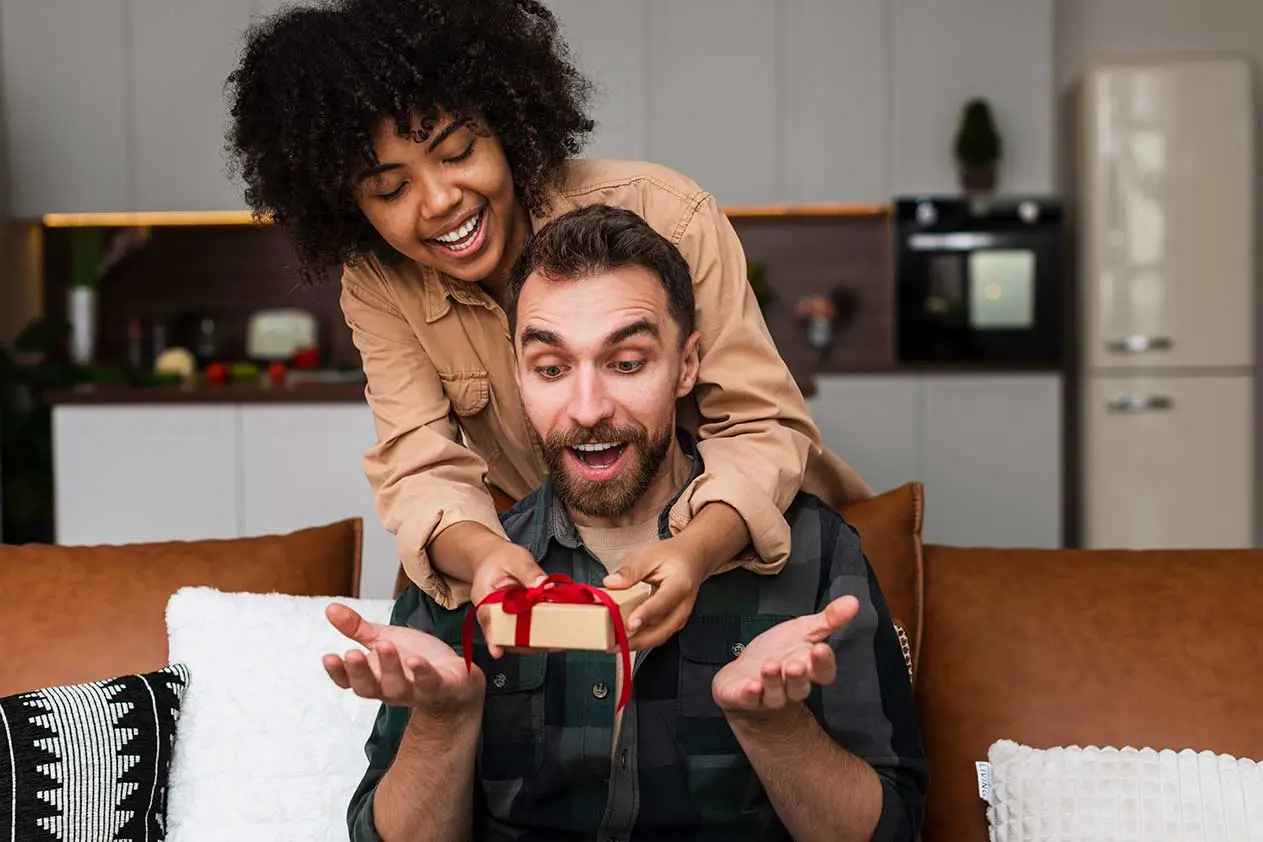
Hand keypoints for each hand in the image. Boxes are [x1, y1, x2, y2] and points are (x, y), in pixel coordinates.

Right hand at [322, 603, 484, 716]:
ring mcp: (417, 691)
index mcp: (375, 678)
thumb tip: (330, 608)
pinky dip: (423, 674)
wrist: (456, 679)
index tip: (328, 657)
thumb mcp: (384, 639)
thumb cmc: (416, 658)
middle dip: (360, 672)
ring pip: (398, 687)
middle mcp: (392, 689)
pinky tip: (415, 660)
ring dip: (389, 667)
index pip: (351, 681)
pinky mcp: (442, 687)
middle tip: (352, 654)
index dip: (339, 673)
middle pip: (370, 688)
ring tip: (384, 645)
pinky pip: (431, 684)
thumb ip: (358, 629)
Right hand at [469, 540, 548, 657]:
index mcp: (484, 597)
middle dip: (526, 643)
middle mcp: (492, 613)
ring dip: (536, 642)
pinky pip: (526, 631)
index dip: (492, 637)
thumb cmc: (501, 558)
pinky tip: (557, 635)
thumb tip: (543, 585)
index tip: (497, 651)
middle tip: (550, 644)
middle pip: (505, 634)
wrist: (495, 559)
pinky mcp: (517, 620)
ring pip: (516, 638)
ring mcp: (504, 619)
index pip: (487, 619)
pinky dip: (541, 634)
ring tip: (557, 644)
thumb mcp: (515, 559)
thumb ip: (528, 571)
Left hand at [602, 535, 706, 648]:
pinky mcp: (674, 623)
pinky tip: (624, 640)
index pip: (662, 602)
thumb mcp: (650, 555)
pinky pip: (658, 635)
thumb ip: (631, 570)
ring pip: (659, 637)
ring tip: (614, 644)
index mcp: (679, 585)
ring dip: (637, 644)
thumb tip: (610, 583)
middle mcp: (683, 606)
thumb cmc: (673, 557)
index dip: (646, 614)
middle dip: (637, 640)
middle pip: (662, 630)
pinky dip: (641, 640)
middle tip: (613, 643)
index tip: (630, 624)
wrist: (694, 559)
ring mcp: (680, 617)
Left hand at [712, 596, 859, 714]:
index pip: (823, 672)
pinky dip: (750, 694)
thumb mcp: (802, 630)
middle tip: (796, 665)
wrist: (744, 673)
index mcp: (808, 669)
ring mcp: (767, 694)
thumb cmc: (777, 651)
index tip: (821, 649)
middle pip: (800, 687)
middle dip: (798, 677)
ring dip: (773, 681)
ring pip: (776, 694)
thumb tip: (854, 601)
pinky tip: (751, 686)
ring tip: (770, 666)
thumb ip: (828, 619)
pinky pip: (749, 700)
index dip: (823, 663)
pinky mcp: (744, 698)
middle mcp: (790, 686)